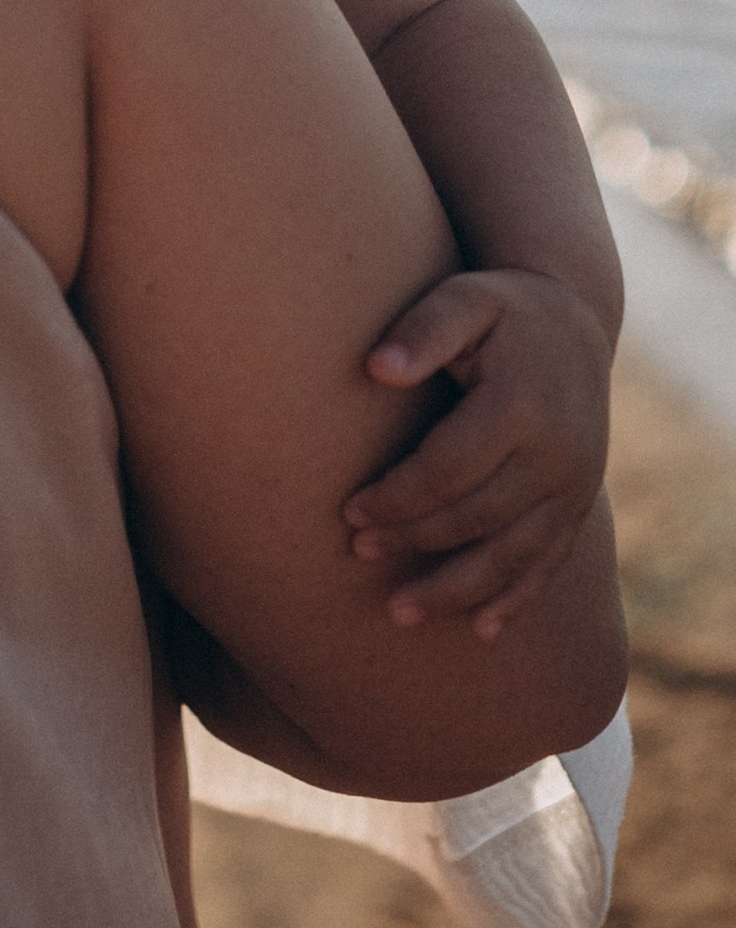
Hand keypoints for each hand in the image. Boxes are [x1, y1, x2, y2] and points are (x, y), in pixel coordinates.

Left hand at [342, 267, 611, 639]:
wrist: (577, 322)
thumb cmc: (502, 309)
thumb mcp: (464, 299)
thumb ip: (422, 329)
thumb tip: (375, 368)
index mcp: (522, 406)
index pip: (449, 470)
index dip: (398, 498)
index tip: (349, 510)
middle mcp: (557, 455)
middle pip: (477, 518)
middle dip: (414, 542)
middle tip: (358, 554)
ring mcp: (574, 487)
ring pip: (513, 554)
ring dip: (457, 590)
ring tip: (400, 613)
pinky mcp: (580, 505)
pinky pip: (549, 562)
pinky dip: (515, 598)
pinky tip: (481, 629)